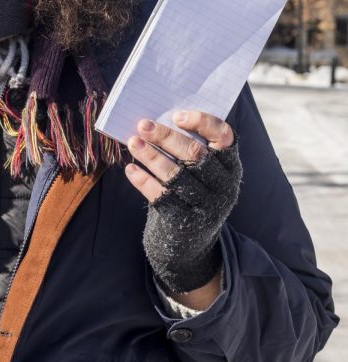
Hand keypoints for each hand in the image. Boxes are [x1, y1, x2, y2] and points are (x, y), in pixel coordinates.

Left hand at [125, 111, 241, 297]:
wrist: (186, 245)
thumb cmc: (189, 193)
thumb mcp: (199, 174)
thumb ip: (188, 148)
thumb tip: (156, 119)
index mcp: (230, 166)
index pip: (224, 137)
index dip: (202, 122)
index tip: (176, 115)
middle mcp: (224, 186)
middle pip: (195, 154)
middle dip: (166, 136)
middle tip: (143, 124)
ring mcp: (207, 207)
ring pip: (176, 175)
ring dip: (152, 155)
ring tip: (133, 142)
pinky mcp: (186, 222)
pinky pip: (161, 196)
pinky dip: (143, 180)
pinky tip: (130, 168)